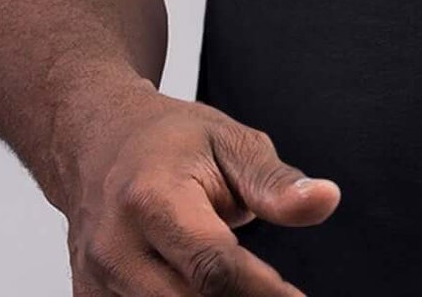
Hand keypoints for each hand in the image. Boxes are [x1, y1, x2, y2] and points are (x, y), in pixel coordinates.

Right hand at [65, 86, 340, 295]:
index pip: (212, 266)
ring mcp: (94, 280)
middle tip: (280, 296)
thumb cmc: (172, 140)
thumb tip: (327, 201)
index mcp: (151, 199)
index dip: (262, 292)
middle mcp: (114, 247)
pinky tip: (213, 294)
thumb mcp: (230, 142)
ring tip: (252, 289)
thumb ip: (274, 182)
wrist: (97, 141)